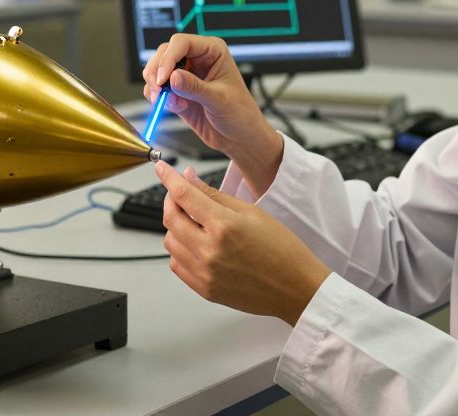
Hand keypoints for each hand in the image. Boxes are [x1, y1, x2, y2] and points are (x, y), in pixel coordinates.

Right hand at [142, 34, 281, 191]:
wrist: (239, 138)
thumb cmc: (240, 114)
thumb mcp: (219, 99)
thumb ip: (195, 88)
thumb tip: (173, 77)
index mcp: (212, 51)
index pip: (182, 43)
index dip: (168, 58)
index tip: (163, 79)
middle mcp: (197, 59)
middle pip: (165, 53)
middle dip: (157, 71)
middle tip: (158, 89)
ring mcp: (186, 75)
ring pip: (157, 70)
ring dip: (155, 85)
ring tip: (166, 100)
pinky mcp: (178, 92)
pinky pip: (158, 88)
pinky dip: (157, 97)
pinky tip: (174, 107)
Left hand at [156, 162, 329, 326]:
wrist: (296, 288)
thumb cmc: (282, 250)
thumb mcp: (252, 212)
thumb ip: (215, 194)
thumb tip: (189, 178)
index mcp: (224, 226)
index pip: (184, 195)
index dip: (168, 178)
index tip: (161, 168)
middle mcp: (210, 251)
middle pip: (170, 218)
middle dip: (170, 200)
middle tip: (179, 194)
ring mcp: (205, 273)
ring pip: (170, 242)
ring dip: (175, 227)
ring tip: (194, 222)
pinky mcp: (204, 289)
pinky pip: (176, 265)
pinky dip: (180, 250)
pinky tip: (196, 244)